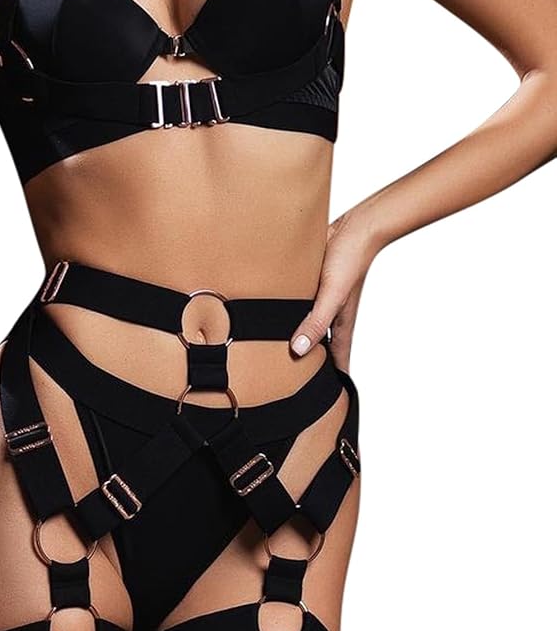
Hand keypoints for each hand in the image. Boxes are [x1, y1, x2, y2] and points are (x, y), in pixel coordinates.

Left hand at [290, 209, 380, 372]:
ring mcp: (323, 303)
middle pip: (321, 349)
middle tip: (293, 385)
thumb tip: (298, 350)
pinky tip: (276, 317)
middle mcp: (331, 317)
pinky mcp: (314, 287)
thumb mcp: (330, 295)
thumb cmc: (348, 260)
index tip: (324, 403)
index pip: (338, 362)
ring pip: (310, 329)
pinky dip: (292, 317)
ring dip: (300, 340)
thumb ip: (315, 322)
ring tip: (281, 356)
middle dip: (311, 367)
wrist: (355, 227)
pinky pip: (301, 308)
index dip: (333, 383)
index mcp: (339, 325)